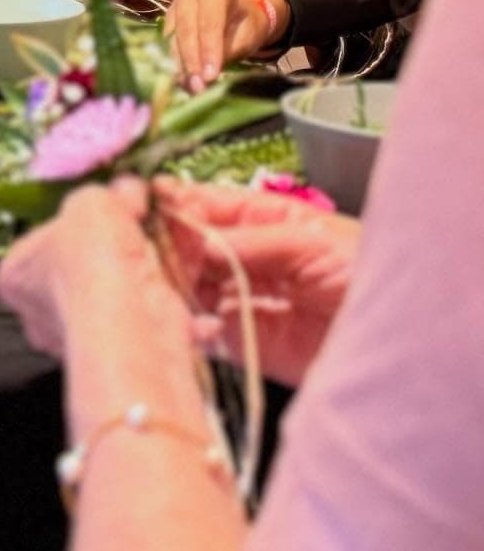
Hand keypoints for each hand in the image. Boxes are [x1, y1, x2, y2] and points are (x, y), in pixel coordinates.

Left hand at [0, 178, 169, 357]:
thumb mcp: (93, 202)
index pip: (39, 242)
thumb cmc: (90, 262)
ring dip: (131, 273)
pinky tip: (164, 281)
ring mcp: (76, 338)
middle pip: (74, 269)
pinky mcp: (116, 351)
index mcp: (14, 276)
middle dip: (104, 251)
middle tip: (130, 230)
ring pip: (105, 294)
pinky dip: (151, 297)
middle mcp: (38, 313)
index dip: (73, 223)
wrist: (130, 317)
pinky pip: (133, 315)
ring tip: (152, 252)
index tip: (99, 213)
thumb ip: (108, 193)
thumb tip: (127, 189)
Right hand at [155, 176, 359, 386]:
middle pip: (185, 246)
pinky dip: (187, 328)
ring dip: (170, 288)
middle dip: (165, 248)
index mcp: (259, 218)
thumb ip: (251, 242)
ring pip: (184, 287)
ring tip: (163, 290)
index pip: (201, 204)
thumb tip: (193, 240)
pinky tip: (190, 324)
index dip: (171, 205)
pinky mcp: (242, 344)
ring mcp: (238, 300)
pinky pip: (200, 332)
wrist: (408, 346)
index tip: (142, 210)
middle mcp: (241, 256)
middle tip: (150, 256)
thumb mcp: (313, 244)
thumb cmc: (371, 275)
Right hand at [167, 0, 287, 93]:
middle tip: (198, 87)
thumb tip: (207, 75)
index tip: (211, 76)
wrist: (237, 15)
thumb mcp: (246, 37)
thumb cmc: (245, 24)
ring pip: (173, 38)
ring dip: (180, 65)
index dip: (209, 50)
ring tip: (190, 88)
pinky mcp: (166, 20)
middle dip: (191, 60)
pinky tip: (182, 80)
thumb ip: (227, 51)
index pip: (209, 22)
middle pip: (186, 29)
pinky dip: (175, 63)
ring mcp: (173, 4)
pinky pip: (167, 44)